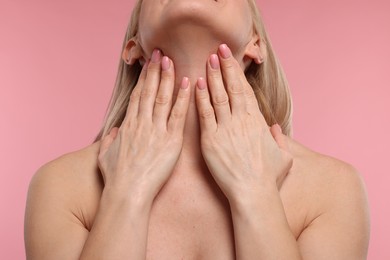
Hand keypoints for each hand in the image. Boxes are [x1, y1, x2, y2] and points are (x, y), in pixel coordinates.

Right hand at [97, 49, 190, 203]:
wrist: (127, 193)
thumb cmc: (116, 178)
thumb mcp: (104, 156)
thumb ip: (109, 140)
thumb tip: (114, 130)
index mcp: (128, 126)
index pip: (137, 96)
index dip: (144, 79)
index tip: (148, 65)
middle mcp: (142, 124)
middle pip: (149, 92)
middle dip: (155, 71)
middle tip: (160, 53)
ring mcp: (156, 131)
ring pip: (162, 98)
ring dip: (167, 78)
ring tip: (171, 61)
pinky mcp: (171, 141)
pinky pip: (178, 115)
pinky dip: (183, 99)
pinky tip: (188, 84)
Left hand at [195, 44, 291, 203]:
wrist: (252, 193)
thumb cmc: (268, 178)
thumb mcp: (283, 157)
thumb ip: (279, 139)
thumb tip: (274, 129)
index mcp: (256, 122)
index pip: (245, 91)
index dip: (237, 73)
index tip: (231, 59)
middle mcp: (241, 120)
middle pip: (232, 88)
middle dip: (225, 67)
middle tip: (218, 50)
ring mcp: (225, 129)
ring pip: (217, 96)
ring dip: (212, 76)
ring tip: (207, 60)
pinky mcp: (211, 140)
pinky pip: (205, 114)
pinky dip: (201, 98)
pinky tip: (197, 84)